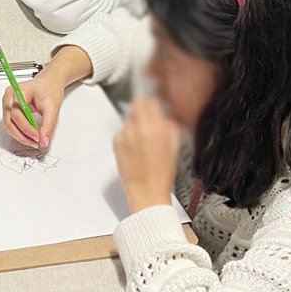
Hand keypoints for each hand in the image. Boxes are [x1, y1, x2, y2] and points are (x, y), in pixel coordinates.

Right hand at [2, 72, 64, 149]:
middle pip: (9, 121)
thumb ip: (48, 125)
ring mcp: (7, 104)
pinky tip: (30, 136)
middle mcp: (9, 98)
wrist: (49, 83)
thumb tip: (43, 140)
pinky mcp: (10, 110)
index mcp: (17, 91)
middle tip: (35, 142)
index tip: (38, 137)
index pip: (16, 113)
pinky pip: (11, 125)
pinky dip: (20, 133)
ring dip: (20, 136)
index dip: (26, 128)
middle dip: (22, 135)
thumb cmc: (49, 88)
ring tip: (34, 141)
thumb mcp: (53, 106)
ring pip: (8, 125)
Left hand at [113, 96, 180, 211]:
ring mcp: (126, 135)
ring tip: (143, 139)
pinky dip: (127, 136)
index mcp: (157, 127)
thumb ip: (170, 125)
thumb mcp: (174, 146)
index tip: (154, 103)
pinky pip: (122, 132)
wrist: (146, 191)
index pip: (150, 100)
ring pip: (129, 118)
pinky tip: (135, 149)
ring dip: (135, 123)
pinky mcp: (116, 143)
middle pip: (137, 104)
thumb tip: (166, 114)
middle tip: (148, 119)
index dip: (152, 101)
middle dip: (143, 109)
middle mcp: (139, 128)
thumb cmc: (162, 173)